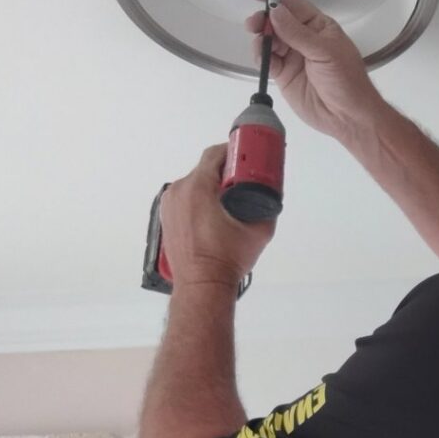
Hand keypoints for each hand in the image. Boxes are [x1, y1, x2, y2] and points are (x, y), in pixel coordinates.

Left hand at [159, 145, 274, 291]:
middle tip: (243, 182)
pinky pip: (185, 198)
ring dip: (211, 187)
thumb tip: (272, 194)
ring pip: (194, 183)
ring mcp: (169, 205)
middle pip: (204, 169)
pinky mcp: (166, 217)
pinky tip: (214, 214)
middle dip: (224, 172)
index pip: (215, 154)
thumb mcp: (259, 230)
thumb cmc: (224, 261)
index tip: (245, 157)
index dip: (233, 152)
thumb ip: (268, 206)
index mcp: (198, 189)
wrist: (202, 285)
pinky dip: (199, 200)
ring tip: (229, 202)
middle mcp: (179, 192)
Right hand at [244, 0, 387, 140]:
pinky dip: (260, 55)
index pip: (293, 4)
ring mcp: (292, 56)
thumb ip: (297, 33)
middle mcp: (304, 38)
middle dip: (264, 18)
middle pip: (277, 20)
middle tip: (255, 23)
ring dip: (261, 37)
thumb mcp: (325, 52)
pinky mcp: (284, 75)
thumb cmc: (348, 82)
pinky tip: (263, 56)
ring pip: (269, 39)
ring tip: (262, 42)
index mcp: (318, 26)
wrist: (348, 117)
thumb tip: (276, 12)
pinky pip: (267, 60)